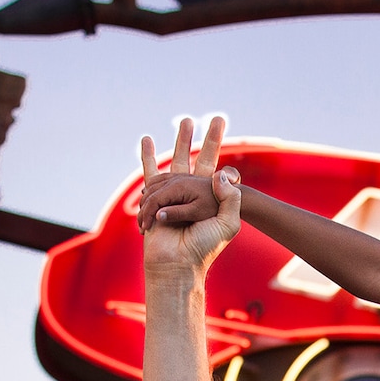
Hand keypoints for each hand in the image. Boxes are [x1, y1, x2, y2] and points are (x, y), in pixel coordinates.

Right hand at [140, 117, 240, 274]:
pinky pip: (149, 174)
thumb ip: (231, 199)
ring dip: (180, 141)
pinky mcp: (154, 199)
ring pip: (174, 162)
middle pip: (196, 158)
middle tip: (214, 117)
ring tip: (185, 120)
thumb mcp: (228, 224)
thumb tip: (220, 173)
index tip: (227, 131)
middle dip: (204, 137)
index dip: (222, 151)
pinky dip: (148, 156)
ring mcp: (172, 195)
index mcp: (209, 198)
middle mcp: (190, 193)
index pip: (217, 168)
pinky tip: (147, 140)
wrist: (177, 262)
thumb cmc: (203, 247)